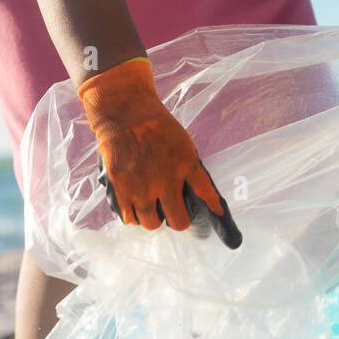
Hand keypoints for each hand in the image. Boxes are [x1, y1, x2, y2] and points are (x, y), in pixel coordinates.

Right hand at [79, 57, 241, 246]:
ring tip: (154, 208)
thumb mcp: (182, 142)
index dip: (214, 208)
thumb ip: (187, 168)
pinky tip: (136, 207)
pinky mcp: (121, 189)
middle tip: (175, 212)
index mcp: (186, 164)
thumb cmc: (157, 126)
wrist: (126, 113)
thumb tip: (190, 192)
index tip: (218, 214)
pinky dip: (134, 216)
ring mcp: (142, 188)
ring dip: (155, 218)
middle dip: (179, 219)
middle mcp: (165, 181)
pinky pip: (130, 218)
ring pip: (152, 224)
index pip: (206, 193)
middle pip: (178, 222)